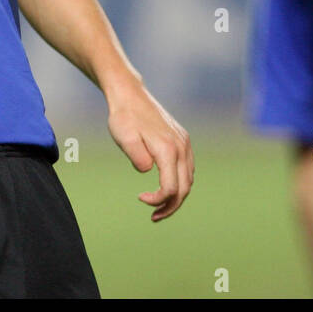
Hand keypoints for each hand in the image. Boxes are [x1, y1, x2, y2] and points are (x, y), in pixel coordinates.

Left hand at [106, 81, 193, 220]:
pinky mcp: (182, 139)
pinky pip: (188, 168)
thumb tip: (148, 171)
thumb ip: (137, 157)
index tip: (140, 198)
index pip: (171, 187)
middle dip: (171, 206)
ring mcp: (184, 142)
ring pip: (189, 179)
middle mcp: (181, 147)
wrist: (130, 95)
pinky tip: (166, 186)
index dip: (158, 200)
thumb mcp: (124, 138)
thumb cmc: (123, 117)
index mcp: (167, 149)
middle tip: (154, 217)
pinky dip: (180, 182)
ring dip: (177, 196)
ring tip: (159, 206)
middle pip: (185, 188)